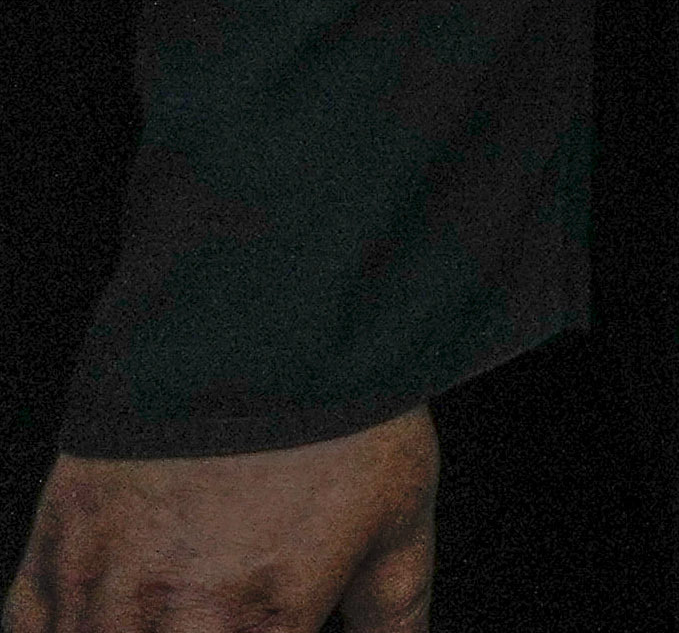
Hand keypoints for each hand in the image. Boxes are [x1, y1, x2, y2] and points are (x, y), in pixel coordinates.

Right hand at [9, 419, 440, 631]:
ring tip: (191, 591)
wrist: (255, 322)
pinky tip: (112, 608)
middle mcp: (165, 626)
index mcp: (257, 629)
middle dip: (209, 629)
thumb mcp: (397, 518)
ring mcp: (96, 593)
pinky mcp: (49, 551)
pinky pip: (33, 627)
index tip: (283, 616)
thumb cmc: (338, 417)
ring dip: (135, 625)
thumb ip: (396, 610)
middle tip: (230, 605)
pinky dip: (68, 626)